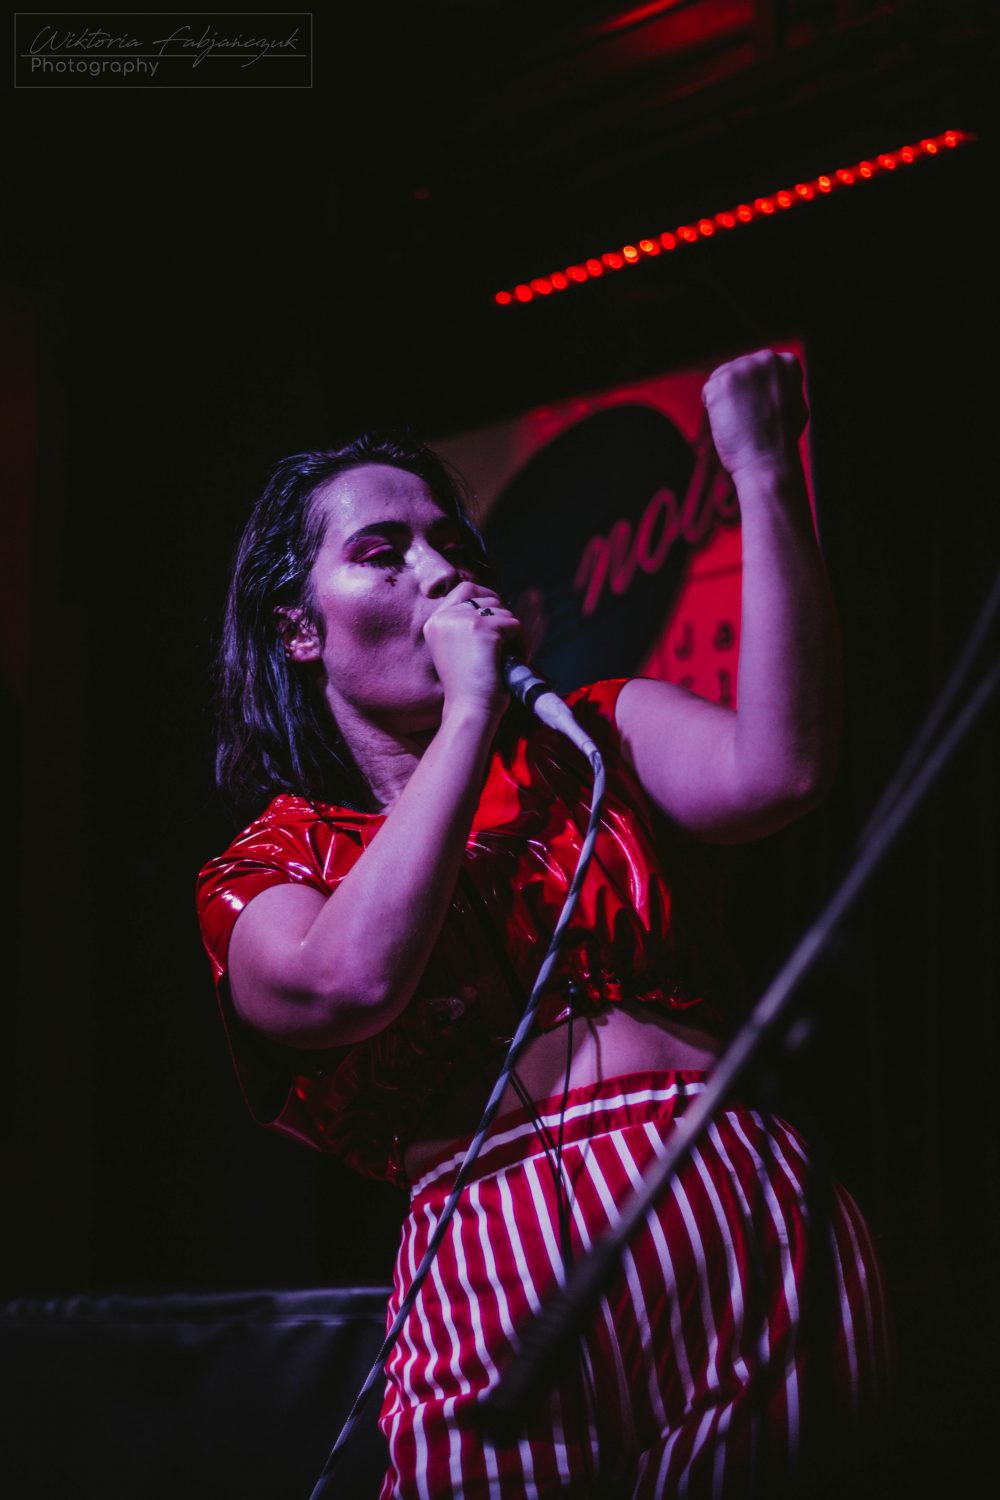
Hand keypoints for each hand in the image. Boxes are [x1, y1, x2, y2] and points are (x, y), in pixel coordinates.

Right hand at [422, 581, 526, 718]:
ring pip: (503, 611)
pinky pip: (515, 625)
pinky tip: (514, 660)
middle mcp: (444, 617)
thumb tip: (497, 602)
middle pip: (487, 596)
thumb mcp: (459, 649)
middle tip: (507, 643)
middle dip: (503, 617)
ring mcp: (462, 620)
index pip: (465, 588)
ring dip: (514, 632)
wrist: (469, 711)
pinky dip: (522, 642)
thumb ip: (468, 624)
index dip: (487, 598)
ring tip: (509, 657)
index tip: (499, 620)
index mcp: (435, 622)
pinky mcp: (482, 627)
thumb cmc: (469, 689)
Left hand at [701, 349, 807, 480]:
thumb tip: (773, 376)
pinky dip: (713, 411)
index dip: (756, 395)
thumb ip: (781, 385)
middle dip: (739, 396)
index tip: (765, 413)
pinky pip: (708, 393)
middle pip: (736, 371)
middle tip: (752, 420)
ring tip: (743, 422)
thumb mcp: (793, 403)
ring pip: (721, 381)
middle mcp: (765, 358)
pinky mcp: (720, 382)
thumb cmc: (781, 440)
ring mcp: (742, 368)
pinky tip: (731, 423)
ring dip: (725, 402)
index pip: (756, 370)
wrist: (768, 461)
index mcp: (785, 361)